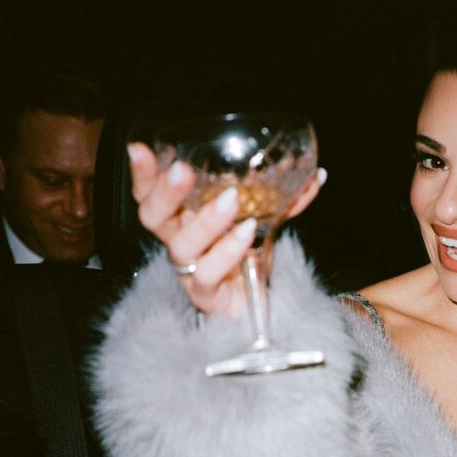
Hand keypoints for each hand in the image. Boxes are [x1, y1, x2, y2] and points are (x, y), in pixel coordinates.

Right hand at [128, 143, 323, 317]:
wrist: (263, 306)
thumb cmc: (252, 259)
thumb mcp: (267, 222)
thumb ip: (286, 199)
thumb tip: (316, 176)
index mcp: (185, 219)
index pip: (152, 194)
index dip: (143, 174)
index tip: (140, 149)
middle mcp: (181, 243)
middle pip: (154, 218)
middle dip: (165, 192)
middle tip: (183, 171)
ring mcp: (190, 270)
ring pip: (182, 246)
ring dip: (206, 220)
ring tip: (232, 200)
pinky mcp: (206, 295)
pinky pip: (207, 273)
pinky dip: (227, 251)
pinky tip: (246, 232)